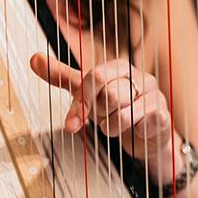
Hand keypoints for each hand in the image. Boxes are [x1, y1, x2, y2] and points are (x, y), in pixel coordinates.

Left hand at [29, 53, 179, 183]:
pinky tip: (135, 132)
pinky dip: (131, 133)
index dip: (81, 102)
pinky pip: (142, 123)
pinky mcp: (164, 116)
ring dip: (113, 128)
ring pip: (123, 113)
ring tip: (117, 126)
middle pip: (109, 96)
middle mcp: (139, 78)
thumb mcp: (87, 95)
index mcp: (120, 68)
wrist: (147, 138)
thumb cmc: (116, 111)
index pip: (95, 77)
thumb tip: (33, 58)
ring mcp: (155, 96)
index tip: (70, 124)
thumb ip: (63, 78)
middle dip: (100, 115)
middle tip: (104, 118)